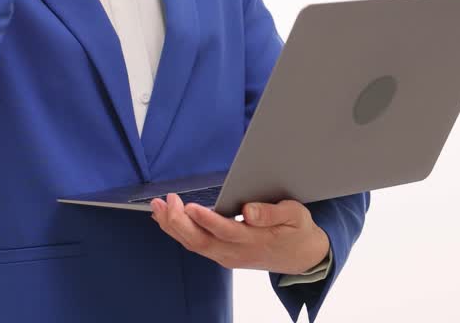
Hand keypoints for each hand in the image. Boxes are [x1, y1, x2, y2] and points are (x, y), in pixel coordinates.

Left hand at [150, 194, 330, 275]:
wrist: (302, 258)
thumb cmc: (297, 231)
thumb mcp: (295, 216)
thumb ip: (271, 213)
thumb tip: (249, 211)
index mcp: (254, 240)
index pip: (225, 231)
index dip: (206, 219)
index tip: (189, 206)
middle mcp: (236, 252)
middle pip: (201, 241)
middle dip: (179, 222)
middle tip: (166, 201)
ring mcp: (227, 256)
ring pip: (194, 244)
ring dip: (173, 226)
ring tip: (157, 207)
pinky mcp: (222, 255)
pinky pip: (196, 245)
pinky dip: (178, 232)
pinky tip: (167, 219)